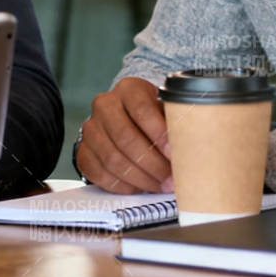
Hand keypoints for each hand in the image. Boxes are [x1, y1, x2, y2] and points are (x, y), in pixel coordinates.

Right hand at [77, 77, 172, 193]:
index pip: (141, 109)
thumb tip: (192, 150)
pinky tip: (139, 187)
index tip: (174, 153)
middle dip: (151, 163)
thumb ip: (177, 124)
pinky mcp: (83, 150)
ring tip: (159, 185)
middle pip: (125, 137)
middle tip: (170, 179)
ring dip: (140, 178)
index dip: (158, 133)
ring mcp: (91, 128)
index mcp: (128, 89)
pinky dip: (121, 185)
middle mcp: (104, 105)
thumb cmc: (154, 117)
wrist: (128, 118)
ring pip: (112, 158)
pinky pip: (99, 173)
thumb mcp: (167, 110)